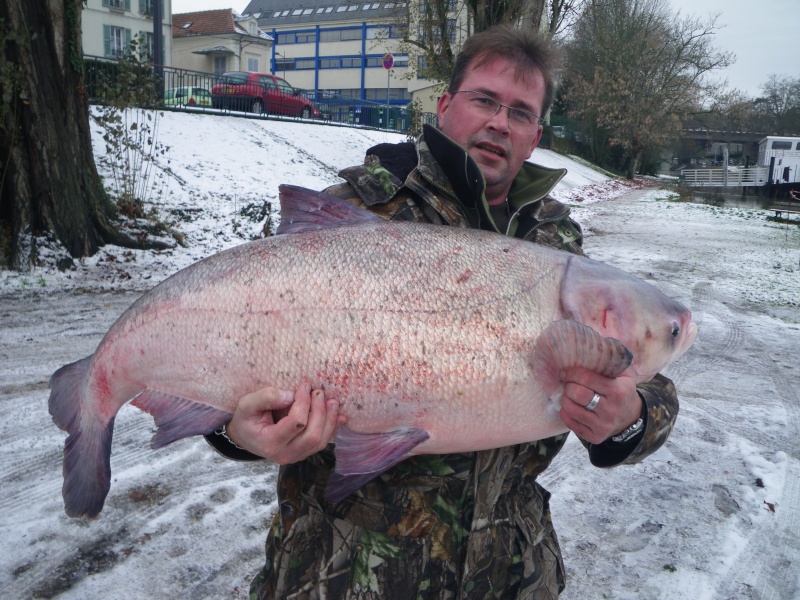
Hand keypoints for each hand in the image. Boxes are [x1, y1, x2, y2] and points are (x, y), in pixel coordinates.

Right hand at [225, 383, 346, 463]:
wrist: (246, 437)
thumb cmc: (246, 419)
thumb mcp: (247, 404)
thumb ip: (266, 397)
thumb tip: (291, 395)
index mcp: (270, 443)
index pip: (296, 423)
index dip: (304, 402)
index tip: (304, 385)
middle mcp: (285, 454)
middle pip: (312, 435)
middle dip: (320, 411)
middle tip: (320, 392)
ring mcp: (296, 456)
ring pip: (320, 442)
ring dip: (330, 420)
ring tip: (332, 401)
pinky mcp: (303, 453)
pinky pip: (322, 444)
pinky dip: (332, 428)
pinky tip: (340, 416)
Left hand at [558, 366, 642, 444]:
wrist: (630, 419)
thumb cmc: (622, 391)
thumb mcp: (623, 375)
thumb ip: (609, 361)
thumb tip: (593, 346)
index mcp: (618, 391)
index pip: (587, 378)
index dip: (571, 373)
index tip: (565, 372)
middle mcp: (611, 410)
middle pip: (577, 394)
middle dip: (568, 386)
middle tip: (568, 384)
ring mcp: (602, 426)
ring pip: (571, 409)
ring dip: (565, 399)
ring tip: (569, 395)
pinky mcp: (595, 437)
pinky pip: (570, 423)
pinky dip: (566, 412)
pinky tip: (571, 406)